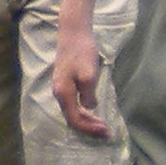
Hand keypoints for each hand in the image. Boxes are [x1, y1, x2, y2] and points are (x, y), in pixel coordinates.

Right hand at [50, 22, 109, 138]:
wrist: (73, 32)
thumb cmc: (82, 52)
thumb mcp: (89, 74)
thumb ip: (88, 94)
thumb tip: (89, 107)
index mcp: (64, 93)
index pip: (76, 120)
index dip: (90, 128)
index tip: (106, 131)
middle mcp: (59, 94)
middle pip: (73, 118)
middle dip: (89, 127)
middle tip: (106, 132)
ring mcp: (61, 88)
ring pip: (72, 111)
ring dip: (87, 120)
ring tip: (101, 124)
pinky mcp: (65, 82)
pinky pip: (73, 104)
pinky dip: (84, 111)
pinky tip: (92, 111)